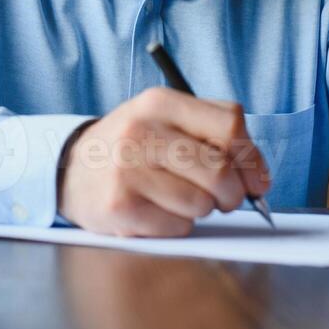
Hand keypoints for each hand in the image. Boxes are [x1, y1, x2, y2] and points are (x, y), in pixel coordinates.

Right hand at [58, 87, 269, 236]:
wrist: (70, 170)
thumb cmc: (133, 147)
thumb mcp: (165, 120)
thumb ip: (212, 133)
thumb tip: (258, 179)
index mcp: (160, 102)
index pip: (230, 125)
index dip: (252, 158)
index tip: (256, 180)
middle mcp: (141, 131)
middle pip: (220, 169)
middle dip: (232, 193)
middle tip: (223, 199)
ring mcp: (127, 169)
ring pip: (202, 203)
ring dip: (200, 209)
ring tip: (175, 197)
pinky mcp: (120, 206)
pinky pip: (178, 226)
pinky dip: (177, 225)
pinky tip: (155, 210)